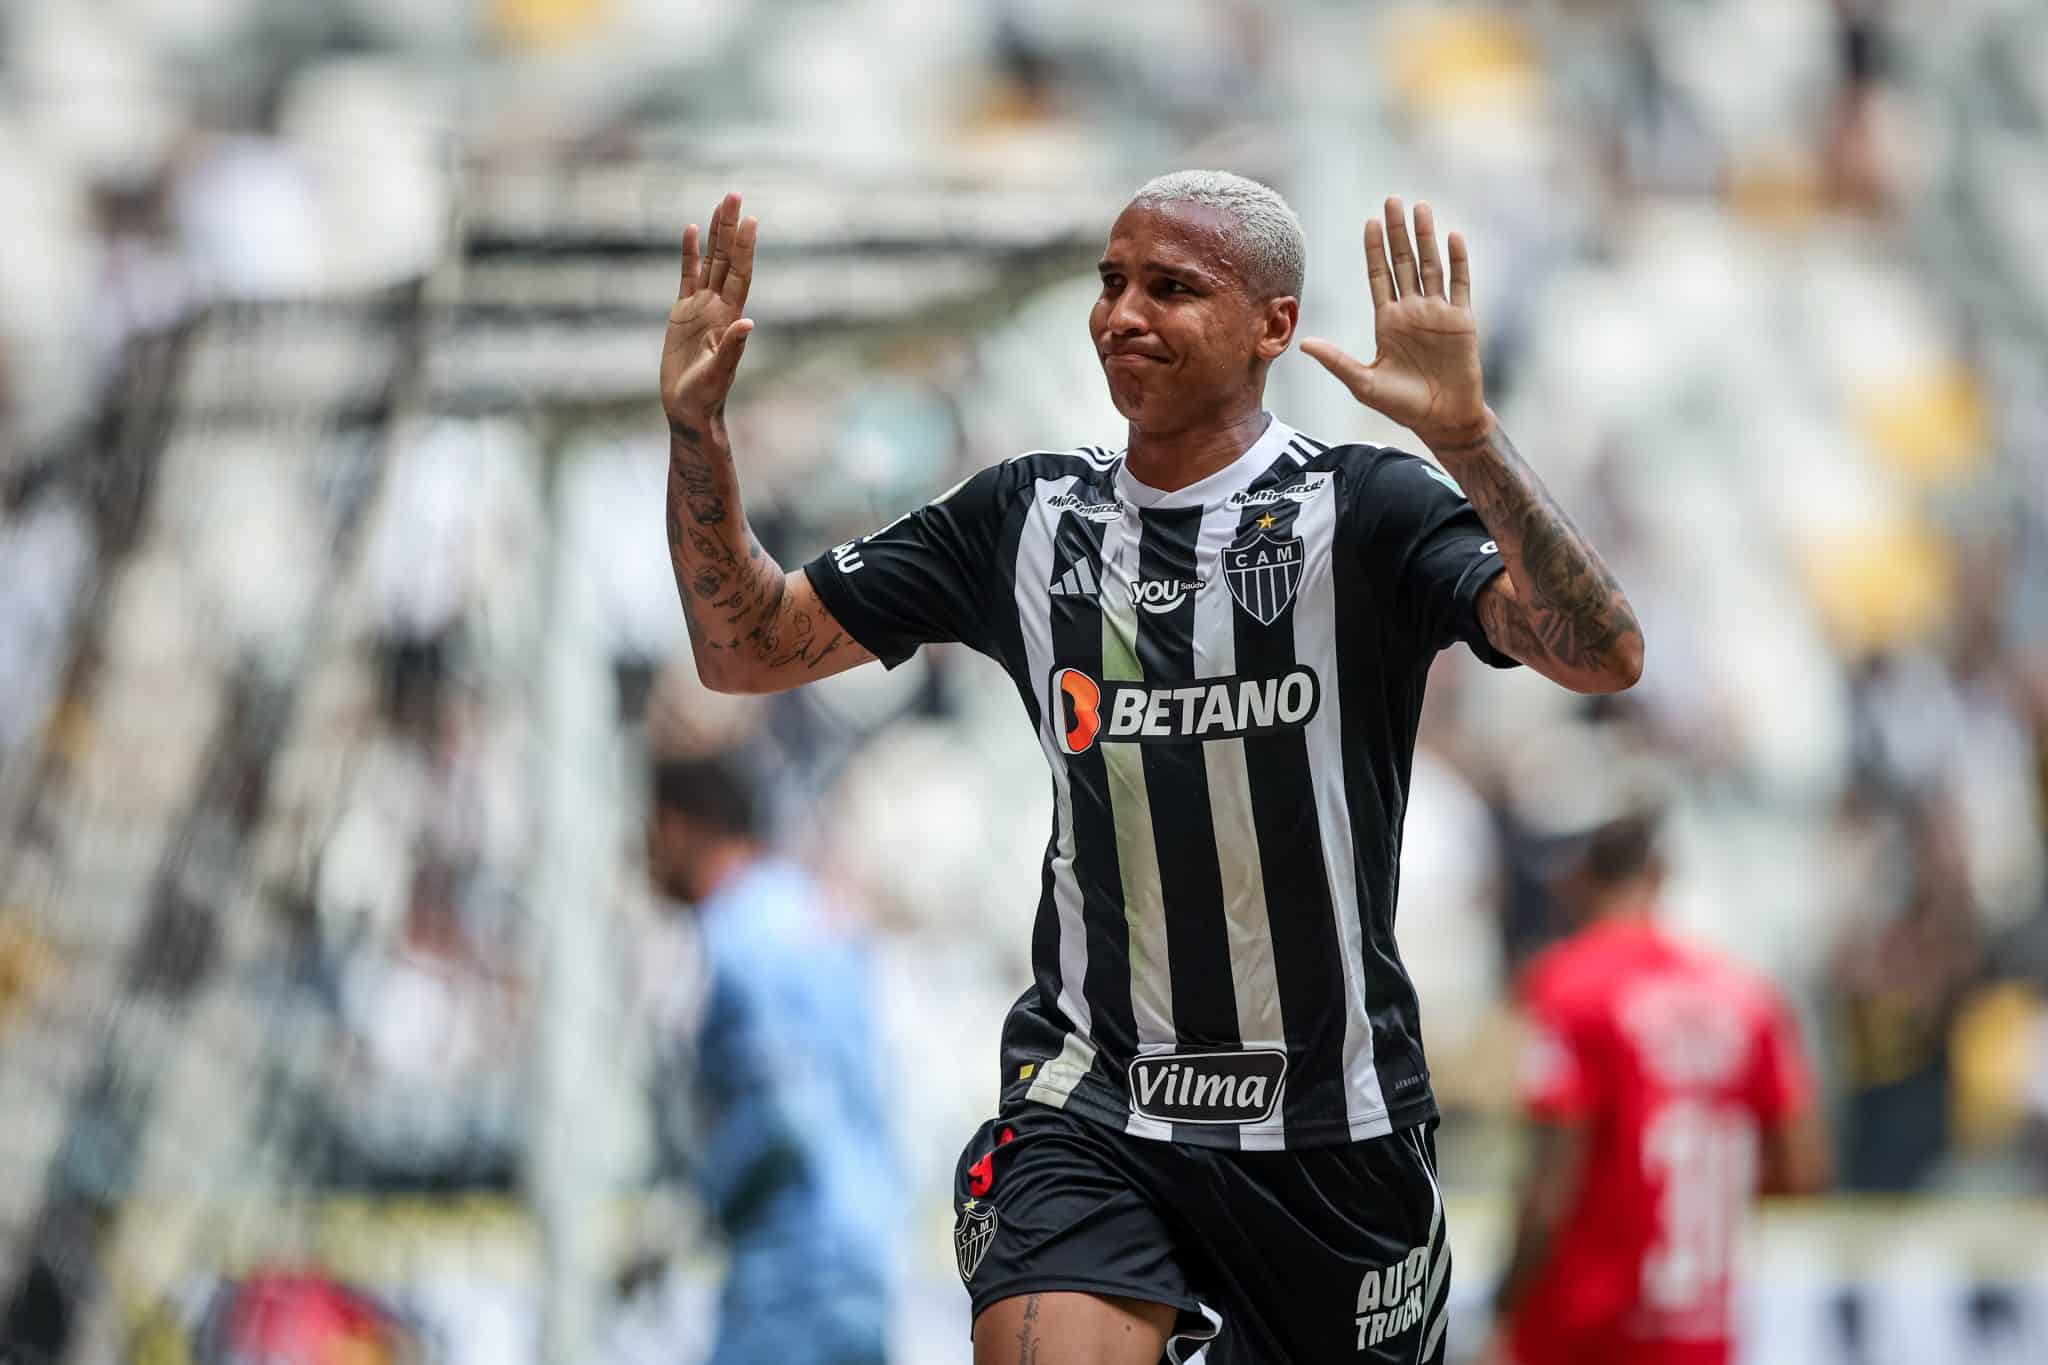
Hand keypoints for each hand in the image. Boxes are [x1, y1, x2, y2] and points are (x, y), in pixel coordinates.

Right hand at [662, 192, 756, 427]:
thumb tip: (748, 324)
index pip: (740, 273)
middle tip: (734, 194)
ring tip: (720, 204)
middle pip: (727, 258)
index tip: (751, 220)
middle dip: (730, 227)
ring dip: (715, 234)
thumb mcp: (719, 373)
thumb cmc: (706, 396)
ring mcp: (701, 307)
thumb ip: (732, 349)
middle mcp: (718, 306)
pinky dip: (690, 254)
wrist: (688, 409)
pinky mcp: (682, 313)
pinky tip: (690, 230)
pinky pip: (686, 276)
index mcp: (729, 316)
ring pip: (710, 261)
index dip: (745, 247)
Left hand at [1300, 197, 1490, 452]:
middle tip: (1392, 199)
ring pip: (1430, 265)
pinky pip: (1459, 284)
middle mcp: (1412, 311)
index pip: (1378, 276)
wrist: (1442, 420)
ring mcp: (1437, 313)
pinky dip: (1457, 260)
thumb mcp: (1364, 383)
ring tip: (1421, 207)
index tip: (1369, 221)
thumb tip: (1304, 343)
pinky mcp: (1462, 320)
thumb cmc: (1402, 405)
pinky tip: (1452, 236)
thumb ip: (1337, 361)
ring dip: (1426, 237)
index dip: (1374, 249)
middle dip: (1397, 231)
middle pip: (1403, 262)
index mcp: (1387, 321)